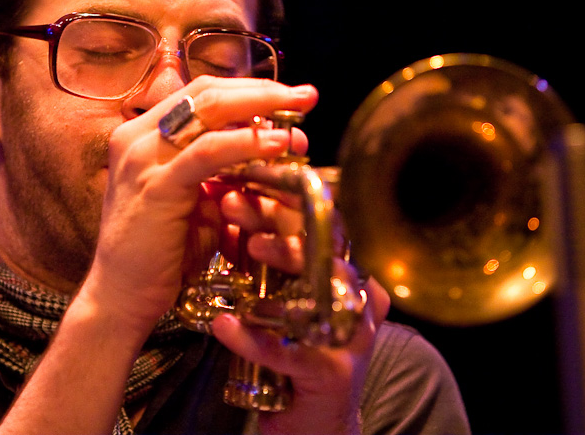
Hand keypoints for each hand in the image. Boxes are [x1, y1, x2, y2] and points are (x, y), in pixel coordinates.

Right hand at [80, 76, 319, 336]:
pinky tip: (277, 143)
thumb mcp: (195, 200)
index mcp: (142, 134)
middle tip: (306, 95)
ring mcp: (142, 158)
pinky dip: (247, 143)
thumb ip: (222, 170)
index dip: (248, 89)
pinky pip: (209, 152)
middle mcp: (136, 137)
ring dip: (261, 107)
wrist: (121, 298)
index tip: (290, 96)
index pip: (200, 93)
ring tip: (301, 114)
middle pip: (207, 92)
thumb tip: (273, 145)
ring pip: (209, 110)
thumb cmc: (161, 254)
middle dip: (262, 89)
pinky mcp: (156, 185)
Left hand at [209, 187, 389, 433]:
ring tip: (246, 246)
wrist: (312, 418)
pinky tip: (225, 325)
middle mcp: (359, 297)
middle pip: (324, 245)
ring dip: (284, 261)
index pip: (322, 221)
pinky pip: (292, 352)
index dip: (285, 195)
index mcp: (348, 270)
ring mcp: (351, 336)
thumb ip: (268, 250)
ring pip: (322, 288)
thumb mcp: (283, 289)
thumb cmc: (293, 343)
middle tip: (235, 202)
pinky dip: (256, 338)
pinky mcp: (334, 375)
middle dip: (278, 218)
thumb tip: (231, 195)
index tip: (245, 174)